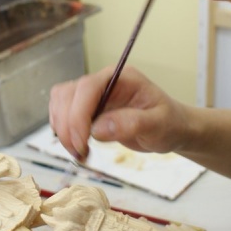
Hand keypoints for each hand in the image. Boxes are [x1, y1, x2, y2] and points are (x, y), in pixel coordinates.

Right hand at [49, 66, 190, 159]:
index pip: (87, 87)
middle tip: (80, 153)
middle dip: (68, 126)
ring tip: (79, 153)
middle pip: (67, 95)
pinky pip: (62, 114)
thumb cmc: (169, 123)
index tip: (81, 142)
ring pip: (60, 103)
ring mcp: (92, 95)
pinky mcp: (86, 108)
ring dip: (62, 129)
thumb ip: (131, 124)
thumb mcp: (158, 125)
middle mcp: (102, 82)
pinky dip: (63, 132)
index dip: (78, 114)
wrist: (170, 129)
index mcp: (120, 77)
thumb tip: (97, 129)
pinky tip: (78, 148)